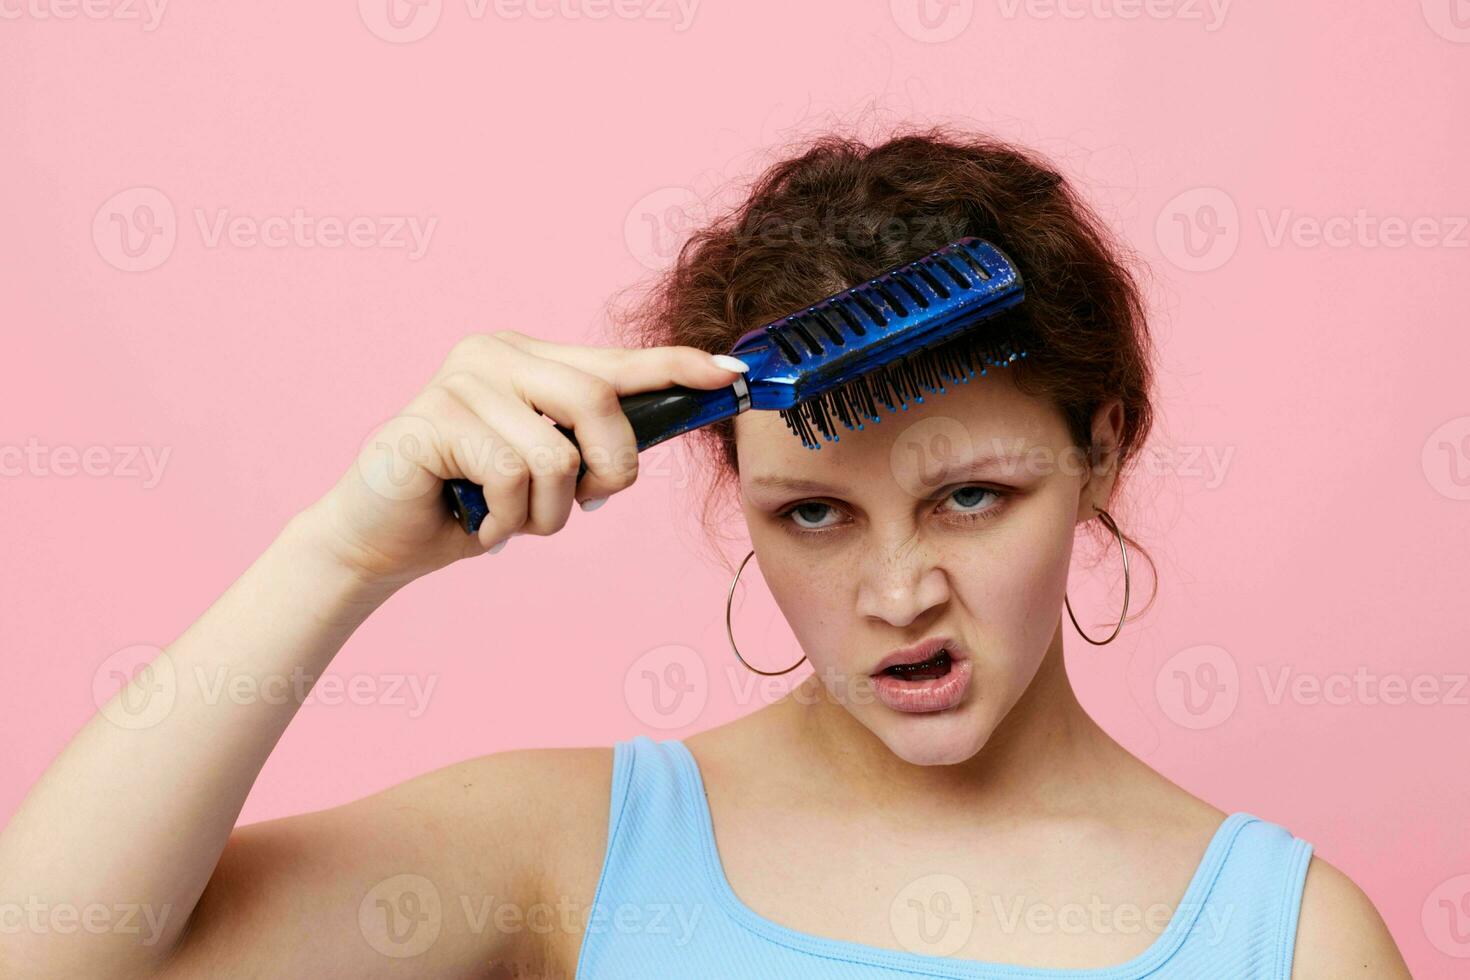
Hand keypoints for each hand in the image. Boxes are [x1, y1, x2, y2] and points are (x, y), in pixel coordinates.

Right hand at [301, 330, 748, 587]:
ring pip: (557, 454)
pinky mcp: (431, 418)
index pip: (617, 361)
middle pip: (600, 404)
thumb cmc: (472, 502)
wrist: (379, 539)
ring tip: (512, 519)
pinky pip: (511, 478)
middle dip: (609, 471)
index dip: (678, 368)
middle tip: (585, 504)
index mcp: (527, 356)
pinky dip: (506, 521)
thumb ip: (593, 440)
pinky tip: (478, 522)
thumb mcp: (547, 468)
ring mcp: (460, 379)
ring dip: (547, 513)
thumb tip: (678, 418)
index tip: (732, 374)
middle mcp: (495, 353)